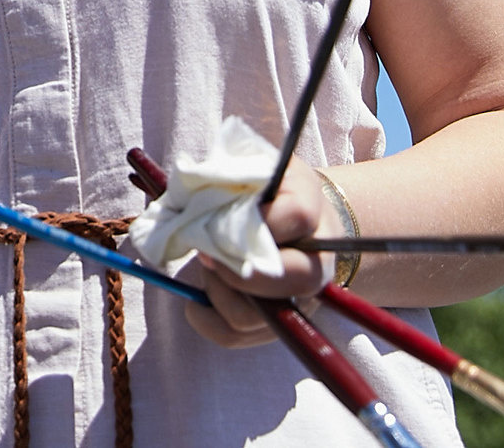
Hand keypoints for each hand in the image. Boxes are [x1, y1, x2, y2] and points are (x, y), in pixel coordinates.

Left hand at [182, 179, 330, 348]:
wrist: (303, 221)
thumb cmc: (265, 190)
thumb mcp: (252, 168)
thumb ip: (226, 175)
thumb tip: (186, 192)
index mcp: (311, 211)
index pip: (294, 218)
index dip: (250, 222)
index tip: (216, 219)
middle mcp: (317, 263)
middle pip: (284, 280)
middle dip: (232, 269)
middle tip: (206, 253)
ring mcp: (300, 300)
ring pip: (252, 315)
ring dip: (216, 290)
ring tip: (208, 265)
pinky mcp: (278, 323)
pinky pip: (237, 336)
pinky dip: (207, 320)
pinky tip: (196, 300)